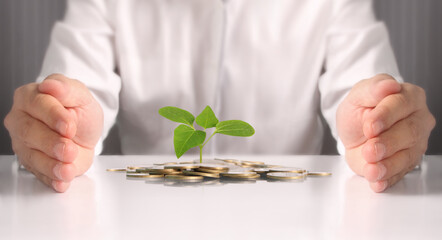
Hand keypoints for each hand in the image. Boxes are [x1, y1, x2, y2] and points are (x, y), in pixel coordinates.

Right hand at [4, 74, 102, 191]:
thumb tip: (50, 85)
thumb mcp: (81, 96)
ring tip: (68, 169)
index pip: (37, 104)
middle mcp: (21, 120)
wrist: (84, 131)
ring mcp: (24, 143)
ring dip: (51, 165)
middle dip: (51, 143)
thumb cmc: (79, 110)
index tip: (69, 125)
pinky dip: (51, 179)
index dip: (53, 116)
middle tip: (69, 150)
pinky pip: (39, 174)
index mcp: (30, 97)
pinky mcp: (32, 163)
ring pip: (31, 156)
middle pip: (29, 132)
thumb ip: (67, 89)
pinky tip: (61, 181)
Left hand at [337, 74, 434, 191]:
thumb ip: (372, 89)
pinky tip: (377, 181)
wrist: (355, 131)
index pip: (402, 104)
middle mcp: (418, 119)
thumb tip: (389, 85)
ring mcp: (415, 143)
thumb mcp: (358, 95)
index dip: (385, 115)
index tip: (369, 124)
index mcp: (409, 96)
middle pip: (410, 132)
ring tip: (371, 169)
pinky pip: (400, 173)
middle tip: (369, 150)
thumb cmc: (360, 109)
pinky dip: (388, 179)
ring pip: (408, 156)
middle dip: (387, 143)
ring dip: (388, 165)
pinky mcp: (406, 163)